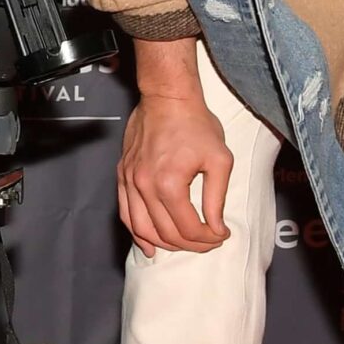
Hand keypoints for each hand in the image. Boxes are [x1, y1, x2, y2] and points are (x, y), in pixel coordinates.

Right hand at [117, 92, 233, 256]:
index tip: (221, 236)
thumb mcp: (220, 160)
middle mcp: (145, 186)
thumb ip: (217, 199)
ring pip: (143, 229)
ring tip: (184, 245)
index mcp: (170, 184)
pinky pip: (126, 213)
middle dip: (191, 244)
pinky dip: (137, 233)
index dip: (208, 239)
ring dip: (165, 244)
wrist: (167, 98)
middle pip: (167, 233)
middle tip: (208, 242)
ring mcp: (129, 181)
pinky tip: (150, 245)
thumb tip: (216, 228)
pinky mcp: (122, 175)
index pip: (189, 228)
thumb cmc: (195, 124)